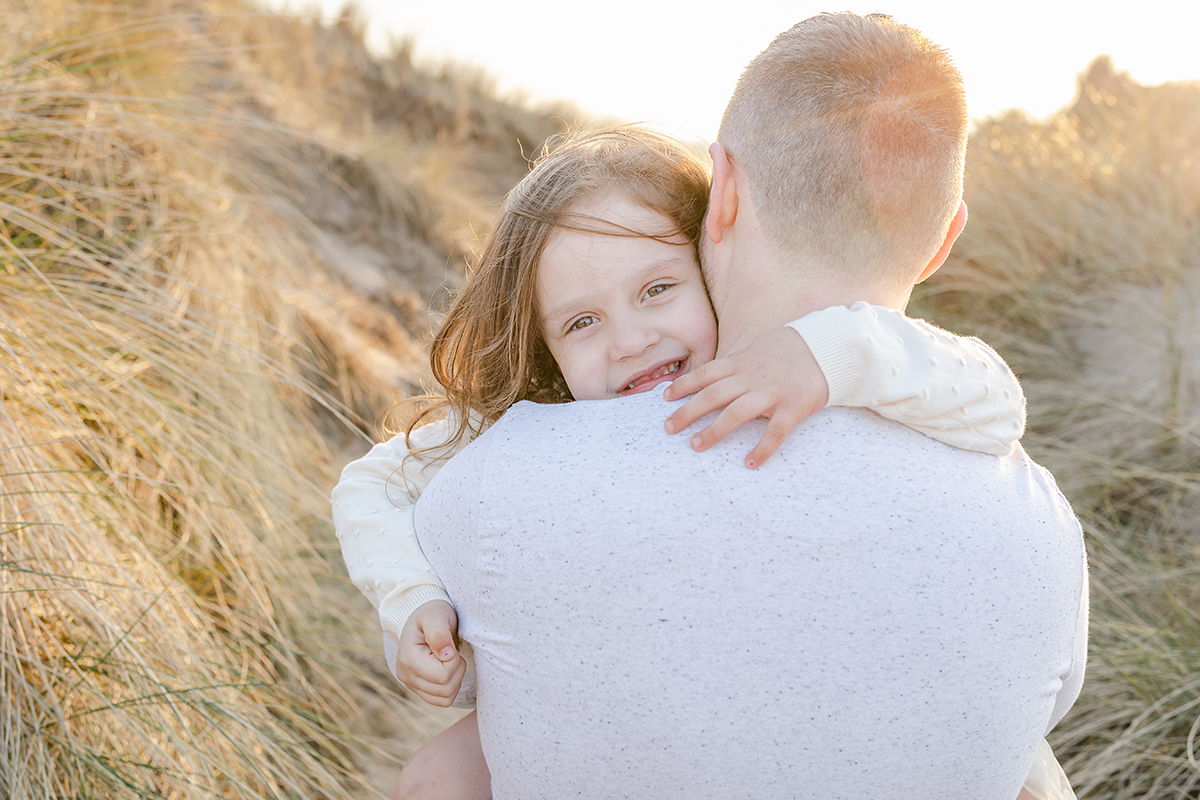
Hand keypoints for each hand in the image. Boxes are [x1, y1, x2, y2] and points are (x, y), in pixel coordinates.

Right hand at [395, 600, 465, 706]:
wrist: (425, 618)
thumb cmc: (432, 614)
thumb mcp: (436, 615)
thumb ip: (439, 632)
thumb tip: (447, 655)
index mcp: (407, 658)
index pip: (441, 675)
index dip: (454, 661)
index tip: (450, 645)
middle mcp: (406, 675)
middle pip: (445, 688)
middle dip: (457, 669)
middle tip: (452, 650)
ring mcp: (411, 685)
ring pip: (445, 697)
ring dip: (456, 678)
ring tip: (449, 658)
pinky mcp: (420, 690)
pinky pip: (443, 701)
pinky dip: (451, 687)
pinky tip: (448, 669)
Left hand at [663, 326, 828, 467]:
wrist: (828, 347)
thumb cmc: (790, 350)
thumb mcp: (757, 348)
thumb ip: (737, 363)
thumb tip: (714, 372)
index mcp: (742, 363)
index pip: (706, 373)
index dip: (684, 385)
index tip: (665, 397)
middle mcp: (751, 377)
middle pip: (713, 395)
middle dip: (687, 411)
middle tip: (668, 427)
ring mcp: (772, 392)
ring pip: (736, 413)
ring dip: (714, 430)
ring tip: (695, 446)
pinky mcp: (792, 407)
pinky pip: (775, 431)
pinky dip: (763, 448)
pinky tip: (751, 463)